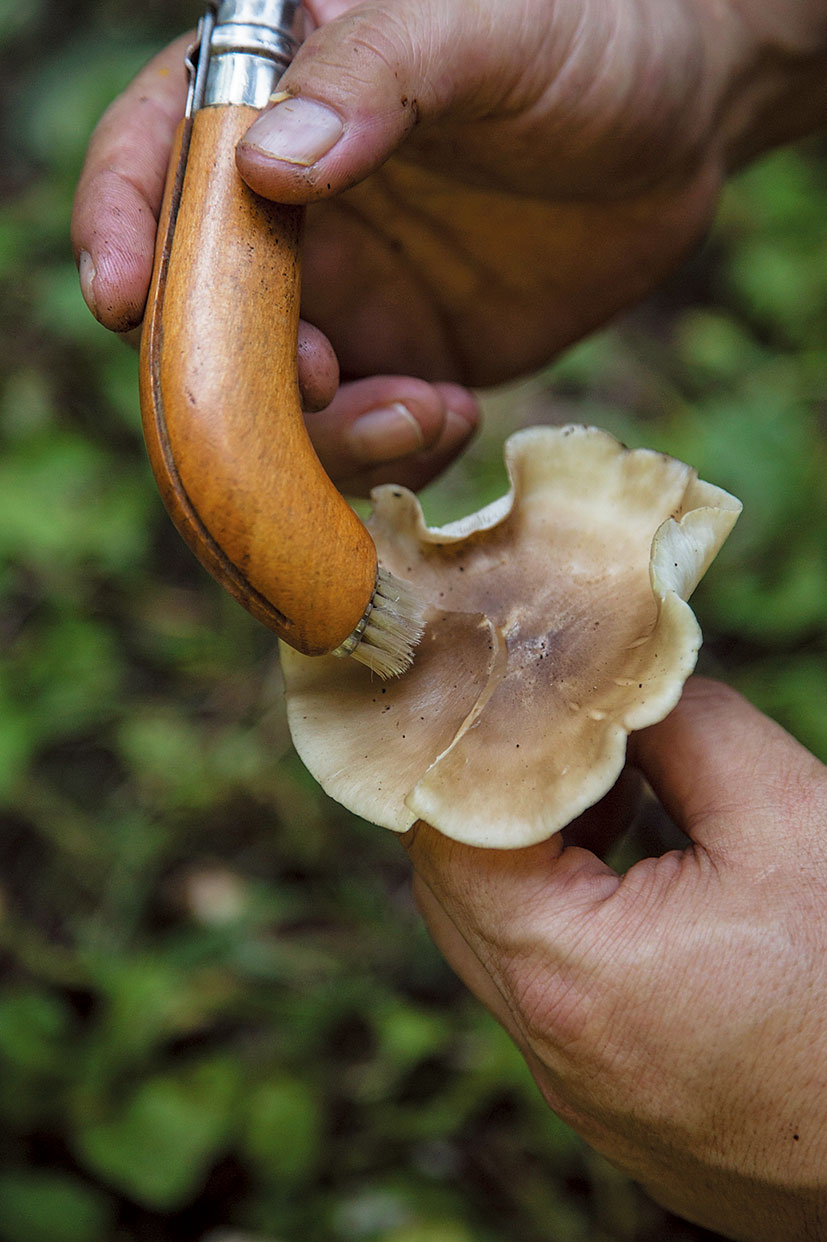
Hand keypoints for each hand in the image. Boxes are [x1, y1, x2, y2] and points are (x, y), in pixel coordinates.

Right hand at [72, 1, 826, 491]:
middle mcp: (288, 212)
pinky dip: (390, 453)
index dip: (120, 226)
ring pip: (274, 399)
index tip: (123, 296)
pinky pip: (360, 438)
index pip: (155, 160)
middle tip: (328, 376)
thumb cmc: (588, 36)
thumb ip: (377, 74)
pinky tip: (454, 415)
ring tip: (423, 410)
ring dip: (324, 435)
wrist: (684, 127)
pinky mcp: (399, 361)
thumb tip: (267, 164)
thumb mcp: (485, 27)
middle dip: (237, 371)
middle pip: (200, 311)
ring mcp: (342, 297)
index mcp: (276, 102)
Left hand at [404, 679, 826, 1241]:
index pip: (449, 836)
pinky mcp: (620, 1114)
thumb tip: (619, 695)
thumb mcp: (785, 819)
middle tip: (572, 747)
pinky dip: (574, 934)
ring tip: (619, 809)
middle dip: (502, 806)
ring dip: (538, 869)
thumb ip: (684, 729)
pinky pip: (557, 1006)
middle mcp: (552, 1050)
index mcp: (565, 974)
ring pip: (507, 951)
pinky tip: (643, 891)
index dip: (478, 755)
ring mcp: (583, 1094)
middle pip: (461, 895)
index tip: (525, 703)